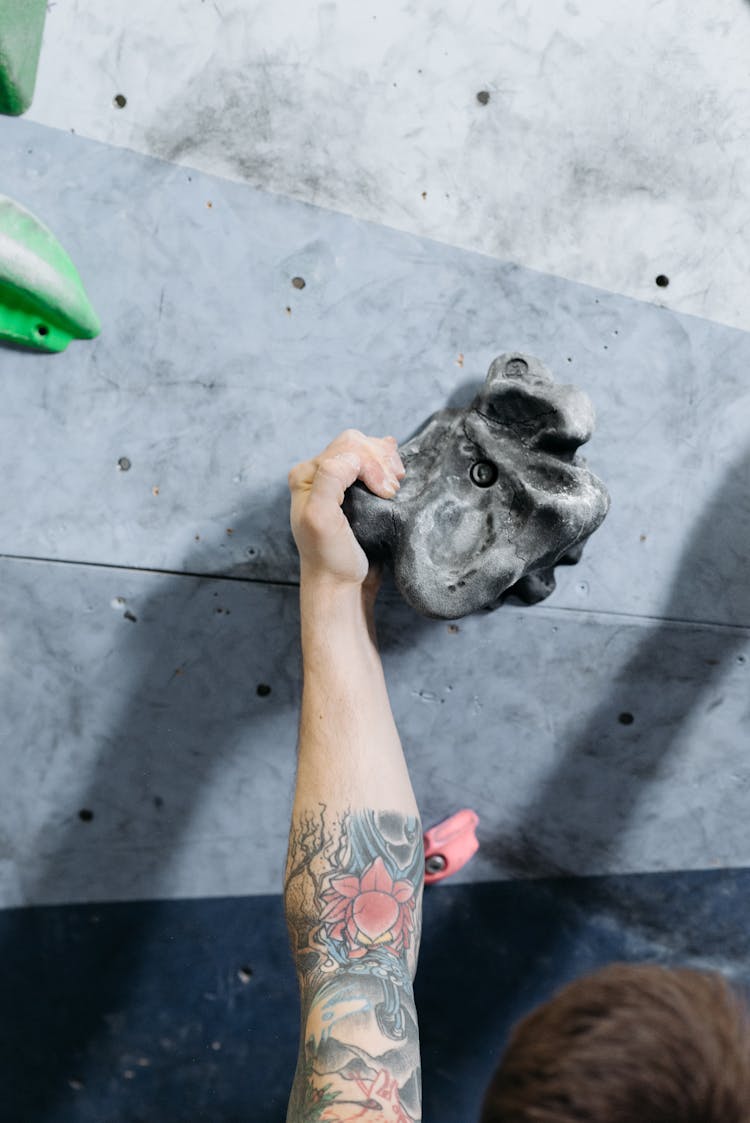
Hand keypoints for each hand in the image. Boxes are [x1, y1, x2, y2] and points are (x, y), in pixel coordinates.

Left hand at [288, 429, 405, 586]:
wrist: (341, 584)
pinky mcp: (356, 491)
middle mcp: (319, 474)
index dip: (371, 464)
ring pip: (368, 450)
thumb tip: (354, 457)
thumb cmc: (329, 556)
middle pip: (357, 443)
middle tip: (393, 489)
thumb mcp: (321, 518)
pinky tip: (396, 474)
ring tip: (395, 486)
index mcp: (306, 475)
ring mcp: (339, 481)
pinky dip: (389, 464)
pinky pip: (375, 463)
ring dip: (387, 463)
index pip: (346, 447)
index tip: (386, 493)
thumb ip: (330, 479)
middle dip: (381, 461)